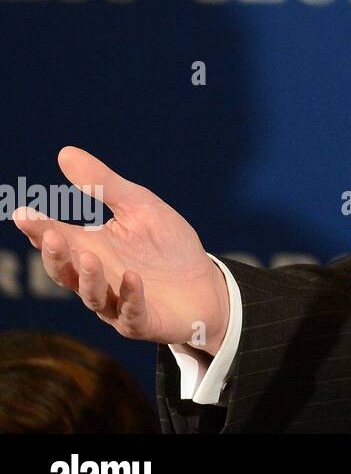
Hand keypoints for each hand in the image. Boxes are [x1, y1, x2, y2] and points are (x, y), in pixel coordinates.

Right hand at [11, 146, 229, 354]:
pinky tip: (133, 278)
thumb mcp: (138, 207)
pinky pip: (132, 314)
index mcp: (92, 249)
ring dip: (89, 278)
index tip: (24, 213)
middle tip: (50, 235)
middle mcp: (99, 279)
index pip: (59, 239)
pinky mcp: (144, 321)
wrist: (205, 284)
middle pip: (66, 271)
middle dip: (57, 255)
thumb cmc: (166, 246)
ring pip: (94, 296)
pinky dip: (131, 297)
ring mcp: (118, 303)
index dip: (40, 229)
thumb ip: (103, 184)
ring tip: (88, 256)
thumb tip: (64, 152)